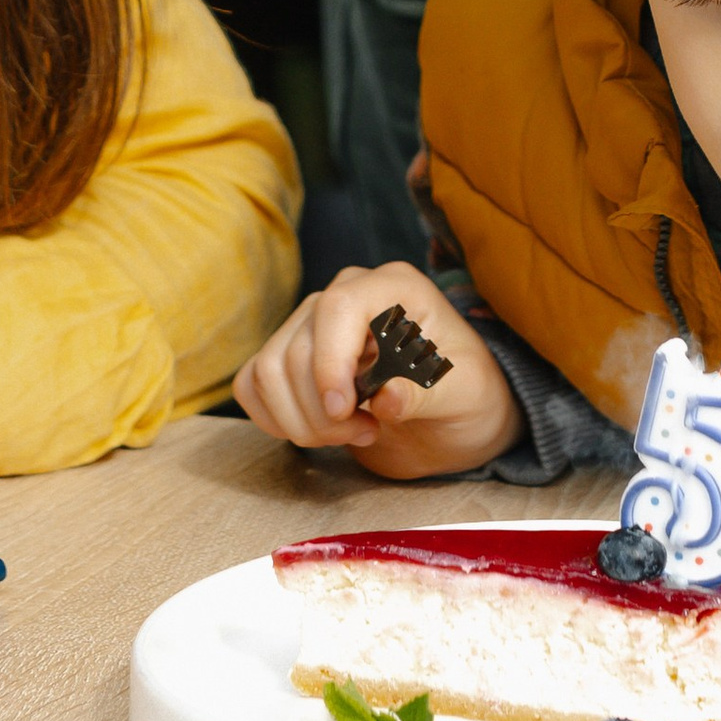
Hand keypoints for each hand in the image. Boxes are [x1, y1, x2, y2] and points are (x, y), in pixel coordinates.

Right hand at [231, 261, 522, 479]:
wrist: (454, 419)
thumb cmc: (467, 396)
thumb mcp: (464, 396)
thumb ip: (427, 394)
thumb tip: (386, 398)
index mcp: (393, 288)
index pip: (336, 309)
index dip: (329, 363)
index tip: (344, 412)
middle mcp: (346, 294)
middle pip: (297, 348)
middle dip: (322, 411)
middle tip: (366, 433)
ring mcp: (312, 325)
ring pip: (268, 369)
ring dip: (300, 420)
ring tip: (350, 432)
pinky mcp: (292, 359)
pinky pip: (253, 383)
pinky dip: (274, 418)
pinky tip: (316, 433)